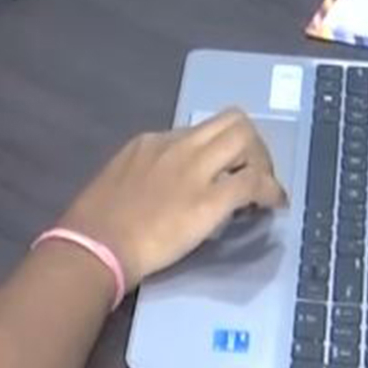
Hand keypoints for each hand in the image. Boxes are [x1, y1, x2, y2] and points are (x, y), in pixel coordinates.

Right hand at [56, 108, 287, 289]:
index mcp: (152, 142)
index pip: (200, 131)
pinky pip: (253, 182)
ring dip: (262, 161)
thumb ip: (147, 176)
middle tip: (253, 173)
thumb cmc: (96, 224)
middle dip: (251, 145)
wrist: (95, 245)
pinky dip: (270, 191)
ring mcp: (195, 170)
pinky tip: (272, 205)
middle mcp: (178, 146)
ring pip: (246, 139)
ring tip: (262, 189)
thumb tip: (168, 190)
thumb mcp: (121, 180)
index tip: (224, 170)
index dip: (219, 150)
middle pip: (232, 121)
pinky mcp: (210, 200)